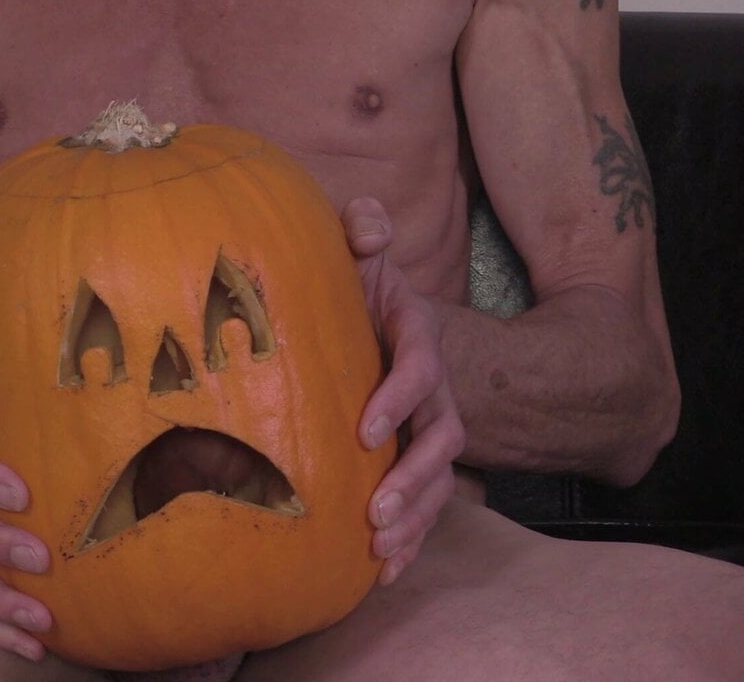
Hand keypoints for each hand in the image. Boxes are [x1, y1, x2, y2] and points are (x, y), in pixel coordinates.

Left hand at [341, 198, 464, 584]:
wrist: (375, 316)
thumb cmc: (358, 287)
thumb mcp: (359, 253)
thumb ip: (361, 230)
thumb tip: (366, 227)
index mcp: (416, 337)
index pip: (418, 367)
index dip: (398, 398)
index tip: (365, 431)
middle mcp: (433, 389)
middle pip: (440, 439)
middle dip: (412, 479)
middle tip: (374, 511)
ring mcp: (428, 428)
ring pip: (438, 481)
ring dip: (413, 518)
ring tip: (380, 550)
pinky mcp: (414, 458)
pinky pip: (424, 504)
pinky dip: (409, 539)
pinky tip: (384, 572)